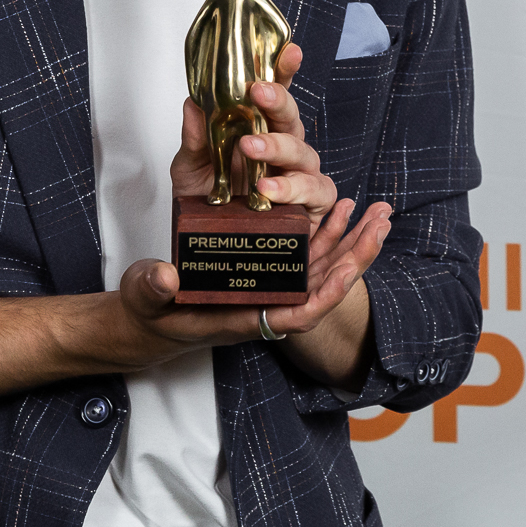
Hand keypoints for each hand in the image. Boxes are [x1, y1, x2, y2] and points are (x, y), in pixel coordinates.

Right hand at [105, 194, 391, 366]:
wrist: (150, 316)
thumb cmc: (150, 311)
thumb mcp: (146, 297)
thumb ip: (154, 288)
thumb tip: (166, 277)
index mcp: (242, 317)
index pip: (296, 316)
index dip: (325, 296)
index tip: (347, 272)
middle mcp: (264, 304)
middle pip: (322, 288)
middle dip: (354, 258)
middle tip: (380, 225)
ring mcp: (269, 289)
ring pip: (321, 270)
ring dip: (349, 242)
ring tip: (376, 213)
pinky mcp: (266, 273)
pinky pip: (305, 256)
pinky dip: (325, 233)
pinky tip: (341, 209)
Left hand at [170, 43, 334, 225]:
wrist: (212, 245)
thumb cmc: (207, 203)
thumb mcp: (190, 169)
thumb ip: (194, 139)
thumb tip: (192, 103)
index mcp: (257, 129)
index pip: (274, 94)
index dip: (283, 70)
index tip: (287, 50)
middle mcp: (282, 147)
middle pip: (291, 117)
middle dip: (279, 101)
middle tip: (258, 92)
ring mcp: (299, 174)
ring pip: (304, 152)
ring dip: (278, 147)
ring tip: (252, 149)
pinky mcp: (311, 204)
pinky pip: (315, 190)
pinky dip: (294, 189)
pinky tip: (271, 190)